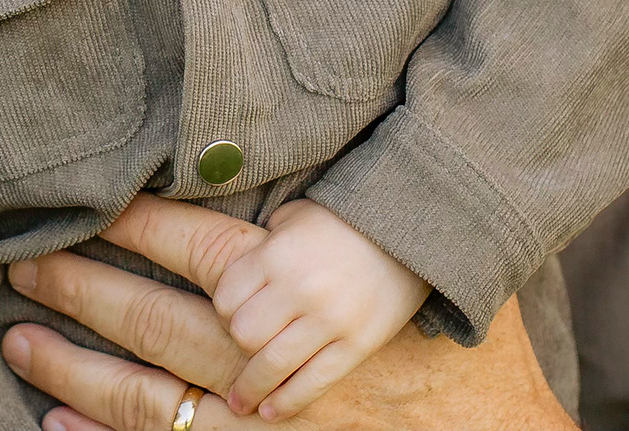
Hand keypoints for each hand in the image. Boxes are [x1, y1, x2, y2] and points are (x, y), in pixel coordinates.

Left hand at [1, 195, 573, 430]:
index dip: (135, 220)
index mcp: (305, 290)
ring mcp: (265, 416)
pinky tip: (59, 421)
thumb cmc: (461, 338)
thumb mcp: (414, 257)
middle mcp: (276, 356)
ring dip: (75, 366)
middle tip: (20, 260)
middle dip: (80, 287)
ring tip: (18, 340)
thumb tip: (314, 134)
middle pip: (156, 318)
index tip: (81, 196)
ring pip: (150, 392)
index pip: (201, 245)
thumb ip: (355, 208)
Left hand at [211, 199, 428, 416]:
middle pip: (244, 334)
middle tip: (242, 351)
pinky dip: (288, 402)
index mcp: (277, 255)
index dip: (223, 312)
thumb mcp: (293, 218)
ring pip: (273, 366)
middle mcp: (298, 289)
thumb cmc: (341, 221)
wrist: (405, 231)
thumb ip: (262, 244)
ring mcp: (329, 320)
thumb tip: (240, 274)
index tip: (230, 318)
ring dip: (251, 389)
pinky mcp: (357, 344)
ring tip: (242, 403)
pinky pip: (314, 382)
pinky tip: (272, 412)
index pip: (226, 298)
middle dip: (239, 346)